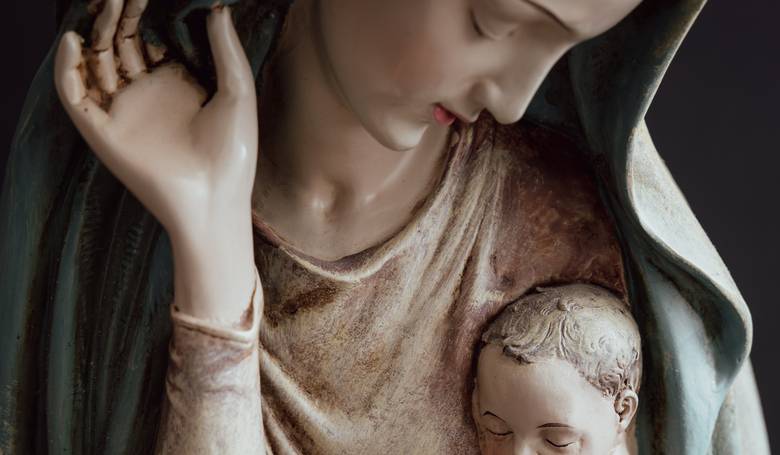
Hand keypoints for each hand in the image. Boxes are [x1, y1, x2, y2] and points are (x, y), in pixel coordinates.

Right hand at [55, 0, 259, 320]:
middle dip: (118, 15)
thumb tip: (217, 7)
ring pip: (96, 61)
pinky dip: (68, 68)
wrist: (217, 199)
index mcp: (178, 85)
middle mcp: (148, 95)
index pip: (152, 39)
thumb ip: (226, 49)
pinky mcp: (104, 131)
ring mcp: (124, 112)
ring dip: (95, 32)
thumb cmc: (234, 152)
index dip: (146, 13)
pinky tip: (77, 42)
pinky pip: (75, 95)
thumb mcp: (236, 92)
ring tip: (104, 4)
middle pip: (120, 44)